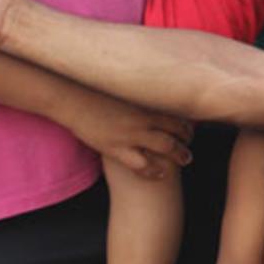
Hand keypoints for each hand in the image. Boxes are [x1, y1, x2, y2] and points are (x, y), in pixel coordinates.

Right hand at [57, 91, 192, 179]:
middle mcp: (142, 118)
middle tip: (189, 147)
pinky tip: (160, 173)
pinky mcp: (116, 149)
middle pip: (175, 131)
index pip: (176, 115)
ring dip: (178, 155)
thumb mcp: (123, 90)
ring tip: (185, 159)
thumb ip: (140, 95)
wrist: (72, 98)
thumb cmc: (96, 91)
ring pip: (165, 148)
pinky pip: (141, 165)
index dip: (187, 125)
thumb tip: (154, 92)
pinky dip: (154, 170)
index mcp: (145, 102)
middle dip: (186, 142)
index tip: (191, 129)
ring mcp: (130, 135)